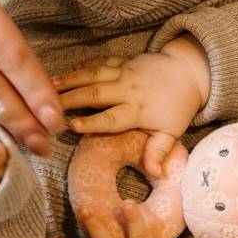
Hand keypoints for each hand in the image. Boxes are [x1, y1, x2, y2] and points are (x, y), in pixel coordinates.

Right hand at [53, 47, 204, 177]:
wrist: (189, 73)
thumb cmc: (178, 108)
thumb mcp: (172, 133)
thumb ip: (159, 152)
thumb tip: (157, 175)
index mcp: (138, 110)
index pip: (111, 118)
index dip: (92, 122)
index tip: (72, 126)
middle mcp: (128, 90)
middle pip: (96, 94)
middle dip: (71, 98)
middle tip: (49, 104)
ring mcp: (125, 73)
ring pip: (94, 75)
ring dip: (72, 80)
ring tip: (50, 85)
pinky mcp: (125, 62)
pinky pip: (102, 62)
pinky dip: (86, 65)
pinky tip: (70, 69)